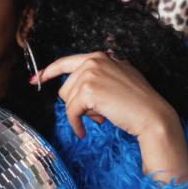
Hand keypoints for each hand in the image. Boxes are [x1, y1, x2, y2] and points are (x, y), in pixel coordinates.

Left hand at [34, 51, 187, 183]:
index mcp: (100, 56)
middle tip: (99, 111)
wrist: (152, 115)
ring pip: (67, 100)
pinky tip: (83, 132)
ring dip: (81, 113)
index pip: (66, 61)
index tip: (36, 80)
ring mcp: (90, 74)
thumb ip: (99, 76)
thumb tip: (76, 88)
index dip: (48, 72)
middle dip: (77, 104)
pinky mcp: (88, 91)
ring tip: (102, 115)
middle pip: (65, 87)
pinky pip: (70, 112)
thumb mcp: (119, 79)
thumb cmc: (138, 102)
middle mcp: (94, 61)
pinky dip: (75, 124)